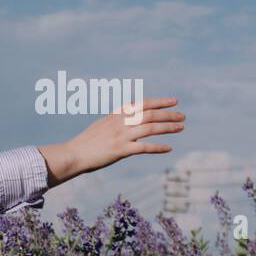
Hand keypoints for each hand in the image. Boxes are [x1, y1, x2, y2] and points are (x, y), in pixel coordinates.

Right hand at [38, 97, 185, 186]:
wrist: (73, 154)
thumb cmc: (86, 142)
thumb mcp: (101, 125)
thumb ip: (116, 120)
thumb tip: (129, 118)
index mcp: (116, 115)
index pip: (142, 103)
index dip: (160, 101)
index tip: (174, 101)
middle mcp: (120, 123)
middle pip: (150, 114)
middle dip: (169, 114)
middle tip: (182, 116)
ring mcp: (121, 136)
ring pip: (150, 128)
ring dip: (168, 127)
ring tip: (181, 128)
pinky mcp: (120, 150)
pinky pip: (144, 147)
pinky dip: (158, 147)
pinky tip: (168, 148)